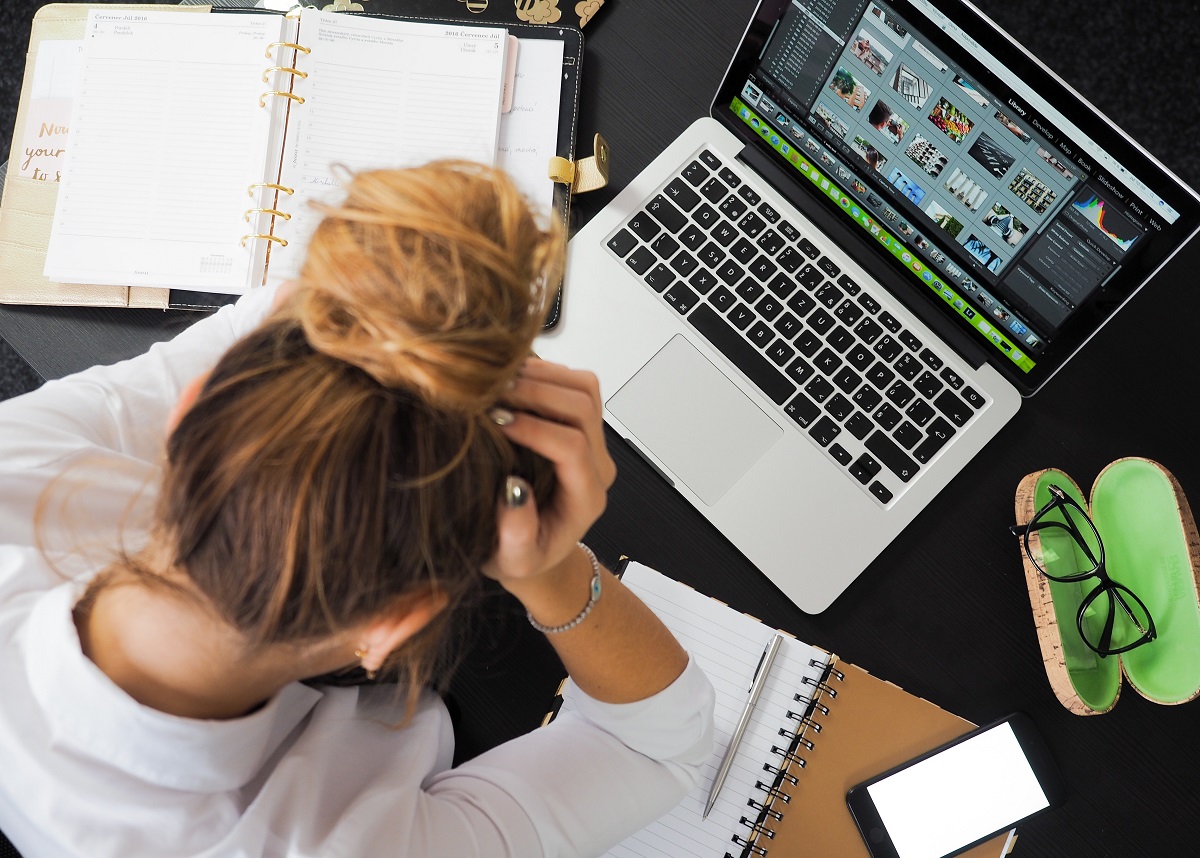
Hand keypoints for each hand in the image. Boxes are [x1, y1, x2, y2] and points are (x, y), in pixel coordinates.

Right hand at [483, 358, 615, 585]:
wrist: (534, 548)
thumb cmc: (521, 556)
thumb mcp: (512, 560)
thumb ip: (516, 535)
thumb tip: (513, 490)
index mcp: (585, 497)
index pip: (572, 447)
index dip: (535, 429)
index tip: (496, 422)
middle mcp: (596, 464)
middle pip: (583, 407)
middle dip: (537, 392)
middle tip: (492, 393)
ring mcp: (592, 440)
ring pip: (584, 387)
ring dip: (542, 376)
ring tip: (498, 382)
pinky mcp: (579, 423)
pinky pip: (573, 383)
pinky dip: (542, 372)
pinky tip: (508, 380)